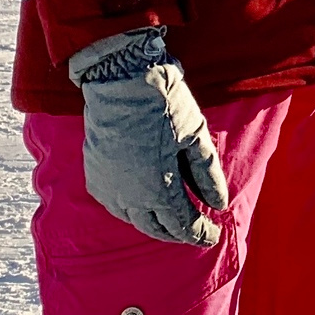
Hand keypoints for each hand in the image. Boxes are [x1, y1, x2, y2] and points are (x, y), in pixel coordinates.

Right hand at [68, 27, 230, 246]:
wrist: (120, 80)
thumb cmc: (163, 105)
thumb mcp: (195, 136)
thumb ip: (207, 174)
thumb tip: (220, 203)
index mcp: (159, 190)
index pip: (183, 225)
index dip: (200, 233)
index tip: (213, 235)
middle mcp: (130, 197)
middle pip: (157, 228)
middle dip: (178, 234)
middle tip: (195, 232)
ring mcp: (109, 189)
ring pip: (135, 220)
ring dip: (155, 224)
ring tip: (172, 221)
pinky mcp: (95, 176)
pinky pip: (115, 206)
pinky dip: (132, 211)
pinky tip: (143, 205)